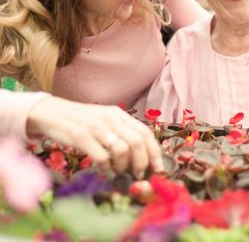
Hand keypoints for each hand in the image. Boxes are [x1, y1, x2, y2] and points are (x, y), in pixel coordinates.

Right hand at [27, 96, 163, 178]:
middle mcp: (110, 118)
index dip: (154, 152)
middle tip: (138, 175)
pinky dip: (106, 168)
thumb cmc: (81, 120)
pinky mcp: (80, 135)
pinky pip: (101, 156)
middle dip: (142, 163)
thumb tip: (141, 155)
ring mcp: (96, 126)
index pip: (145, 132)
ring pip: (122, 149)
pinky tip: (105, 172)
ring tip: (120, 174)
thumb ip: (121, 132)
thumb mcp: (105, 120)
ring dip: (124, 167)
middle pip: (138, 142)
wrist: (51, 112)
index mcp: (119, 114)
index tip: (158, 169)